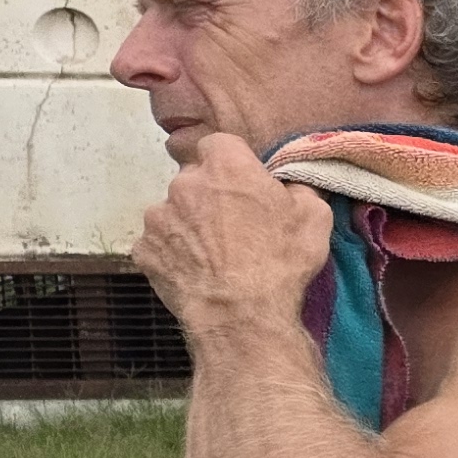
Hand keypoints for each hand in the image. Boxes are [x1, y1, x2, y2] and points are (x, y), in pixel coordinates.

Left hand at [135, 135, 335, 344]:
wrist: (240, 314)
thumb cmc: (280, 262)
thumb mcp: (315, 217)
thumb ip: (299, 187)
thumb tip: (292, 181)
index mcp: (226, 167)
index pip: (219, 143)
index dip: (233, 162)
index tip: (246, 183)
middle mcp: (184, 184)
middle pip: (194, 178)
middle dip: (210, 194)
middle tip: (235, 224)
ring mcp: (157, 217)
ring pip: (173, 211)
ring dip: (189, 224)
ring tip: (214, 253)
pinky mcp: (143, 249)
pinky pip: (159, 243)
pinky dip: (174, 252)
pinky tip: (196, 270)